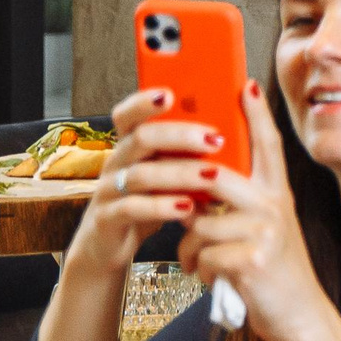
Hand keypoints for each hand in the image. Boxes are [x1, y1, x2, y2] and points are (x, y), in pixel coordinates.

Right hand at [63, 89, 217, 279]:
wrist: (111, 247)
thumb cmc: (149, 201)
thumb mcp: (166, 173)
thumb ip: (187, 153)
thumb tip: (234, 128)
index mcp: (130, 144)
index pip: (128, 113)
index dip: (143, 101)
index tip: (170, 94)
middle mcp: (116, 161)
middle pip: (141, 138)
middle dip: (180, 135)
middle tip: (216, 138)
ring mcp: (108, 190)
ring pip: (140, 175)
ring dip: (179, 173)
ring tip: (212, 174)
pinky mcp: (107, 219)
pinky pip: (131, 209)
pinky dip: (160, 207)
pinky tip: (187, 208)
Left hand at [176, 83, 332, 340]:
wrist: (297, 313)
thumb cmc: (271, 268)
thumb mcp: (265, 227)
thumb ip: (241, 202)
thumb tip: (199, 182)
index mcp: (277, 193)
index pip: (267, 144)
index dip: (255, 114)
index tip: (243, 85)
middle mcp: (274, 206)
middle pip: (217, 174)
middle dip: (186, 183)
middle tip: (175, 197)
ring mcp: (264, 232)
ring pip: (199, 222)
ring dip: (190, 246)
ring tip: (202, 259)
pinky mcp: (251, 259)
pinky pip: (201, 253)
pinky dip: (198, 269)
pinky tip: (212, 277)